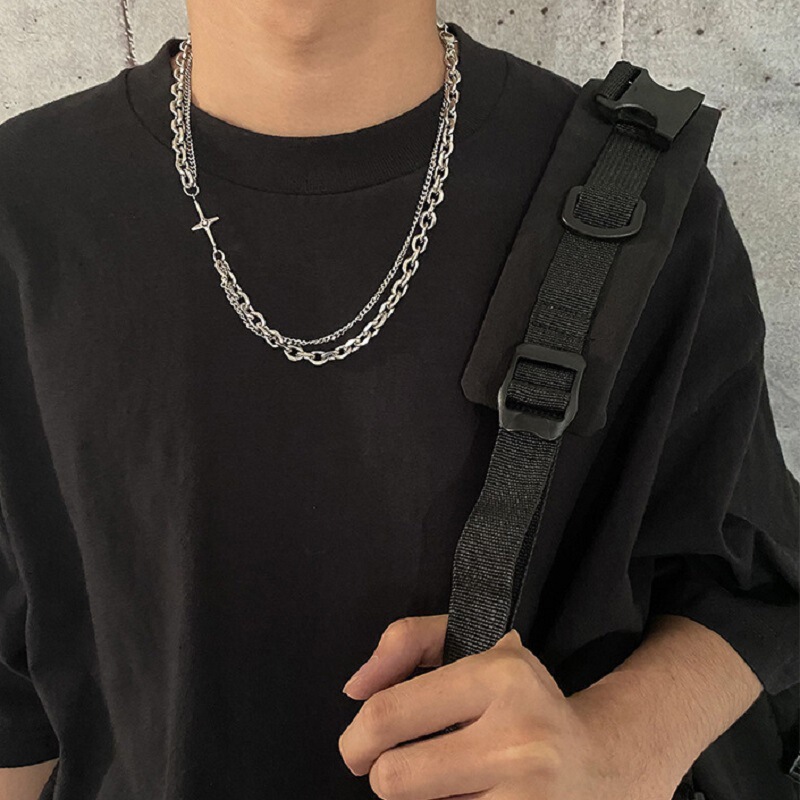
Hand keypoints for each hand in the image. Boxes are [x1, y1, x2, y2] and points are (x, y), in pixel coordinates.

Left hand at [338, 614, 672, 799]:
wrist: (598, 762)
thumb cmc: (518, 698)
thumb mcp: (471, 647)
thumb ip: (406, 644)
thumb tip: (354, 689)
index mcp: (499, 675)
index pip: (389, 714)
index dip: (357, 739)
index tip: (359, 748)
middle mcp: (518, 735)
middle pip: (394, 778)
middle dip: (384, 775)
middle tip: (397, 768)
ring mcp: (528, 795)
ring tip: (446, 781)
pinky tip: (471, 797)